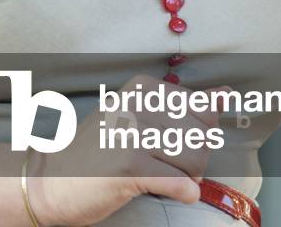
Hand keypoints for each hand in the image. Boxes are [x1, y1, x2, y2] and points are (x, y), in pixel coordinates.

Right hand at [25, 73, 229, 226]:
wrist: (52, 180)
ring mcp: (133, 132)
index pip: (204, 108)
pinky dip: (181, 193)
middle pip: (203, 135)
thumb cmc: (99, 150)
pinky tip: (167, 191)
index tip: (175, 144)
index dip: (198, 134)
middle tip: (167, 166)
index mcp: (143, 87)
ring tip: (162, 177)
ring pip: (195, 160)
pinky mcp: (129, 165)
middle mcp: (138, 103)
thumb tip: (228, 94)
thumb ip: (184, 106)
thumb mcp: (138, 115)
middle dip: (194, 160)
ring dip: (187, 178)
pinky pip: (179, 184)